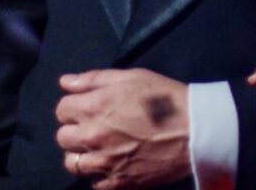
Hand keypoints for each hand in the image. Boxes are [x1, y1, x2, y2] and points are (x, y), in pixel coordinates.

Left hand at [55, 68, 190, 188]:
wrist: (193, 130)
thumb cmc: (164, 97)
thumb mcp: (133, 76)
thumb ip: (95, 78)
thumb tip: (66, 81)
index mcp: (94, 107)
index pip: (62, 109)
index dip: (75, 104)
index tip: (90, 104)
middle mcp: (91, 137)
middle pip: (62, 137)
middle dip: (76, 128)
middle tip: (97, 124)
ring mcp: (102, 163)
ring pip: (72, 162)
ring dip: (82, 153)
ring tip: (102, 145)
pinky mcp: (115, 183)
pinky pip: (92, 182)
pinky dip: (99, 173)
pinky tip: (113, 161)